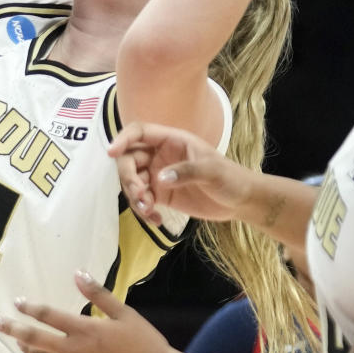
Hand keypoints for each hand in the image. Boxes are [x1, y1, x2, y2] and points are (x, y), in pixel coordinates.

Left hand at [0, 272, 168, 352]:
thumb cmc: (146, 344)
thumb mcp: (125, 314)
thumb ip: (99, 294)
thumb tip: (78, 273)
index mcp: (85, 331)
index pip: (48, 316)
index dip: (29, 308)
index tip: (16, 302)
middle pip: (34, 341)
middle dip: (13, 330)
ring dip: (31, 351)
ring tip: (23, 344)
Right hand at [110, 121, 252, 224]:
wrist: (241, 201)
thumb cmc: (231, 178)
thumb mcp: (213, 172)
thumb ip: (187, 172)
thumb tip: (160, 178)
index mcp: (172, 140)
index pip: (140, 132)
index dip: (123, 139)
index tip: (112, 153)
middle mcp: (161, 155)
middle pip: (129, 159)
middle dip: (128, 177)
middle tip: (139, 194)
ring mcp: (159, 175)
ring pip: (132, 182)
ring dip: (134, 197)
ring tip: (149, 211)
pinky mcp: (161, 195)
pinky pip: (142, 200)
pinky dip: (143, 211)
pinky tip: (156, 220)